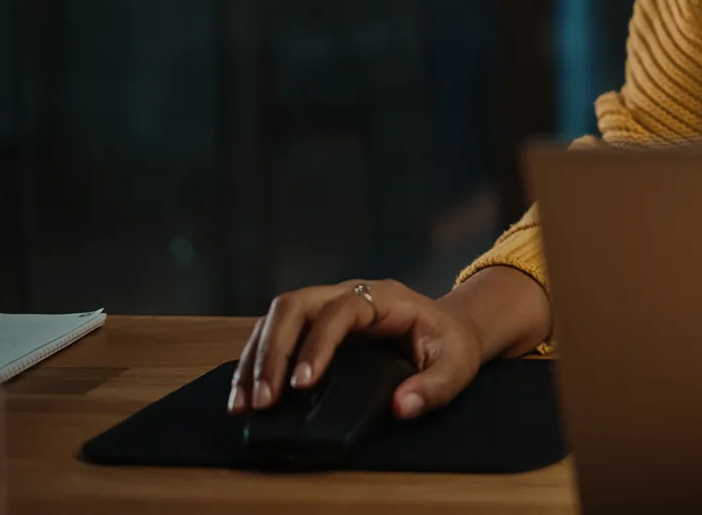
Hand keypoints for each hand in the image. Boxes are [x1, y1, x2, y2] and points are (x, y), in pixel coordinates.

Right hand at [227, 279, 481, 420]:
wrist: (450, 330)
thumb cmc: (450, 345)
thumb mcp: (456, 367)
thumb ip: (433, 387)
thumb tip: (401, 407)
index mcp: (385, 298)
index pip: (341, 310)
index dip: (318, 344)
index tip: (302, 384)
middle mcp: (350, 294)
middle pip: (296, 305)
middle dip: (272, 351)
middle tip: (263, 399)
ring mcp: (328, 305)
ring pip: (277, 317)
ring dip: (256, 358)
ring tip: (244, 404)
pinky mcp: (315, 325)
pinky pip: (276, 333)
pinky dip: (257, 361)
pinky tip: (246, 394)